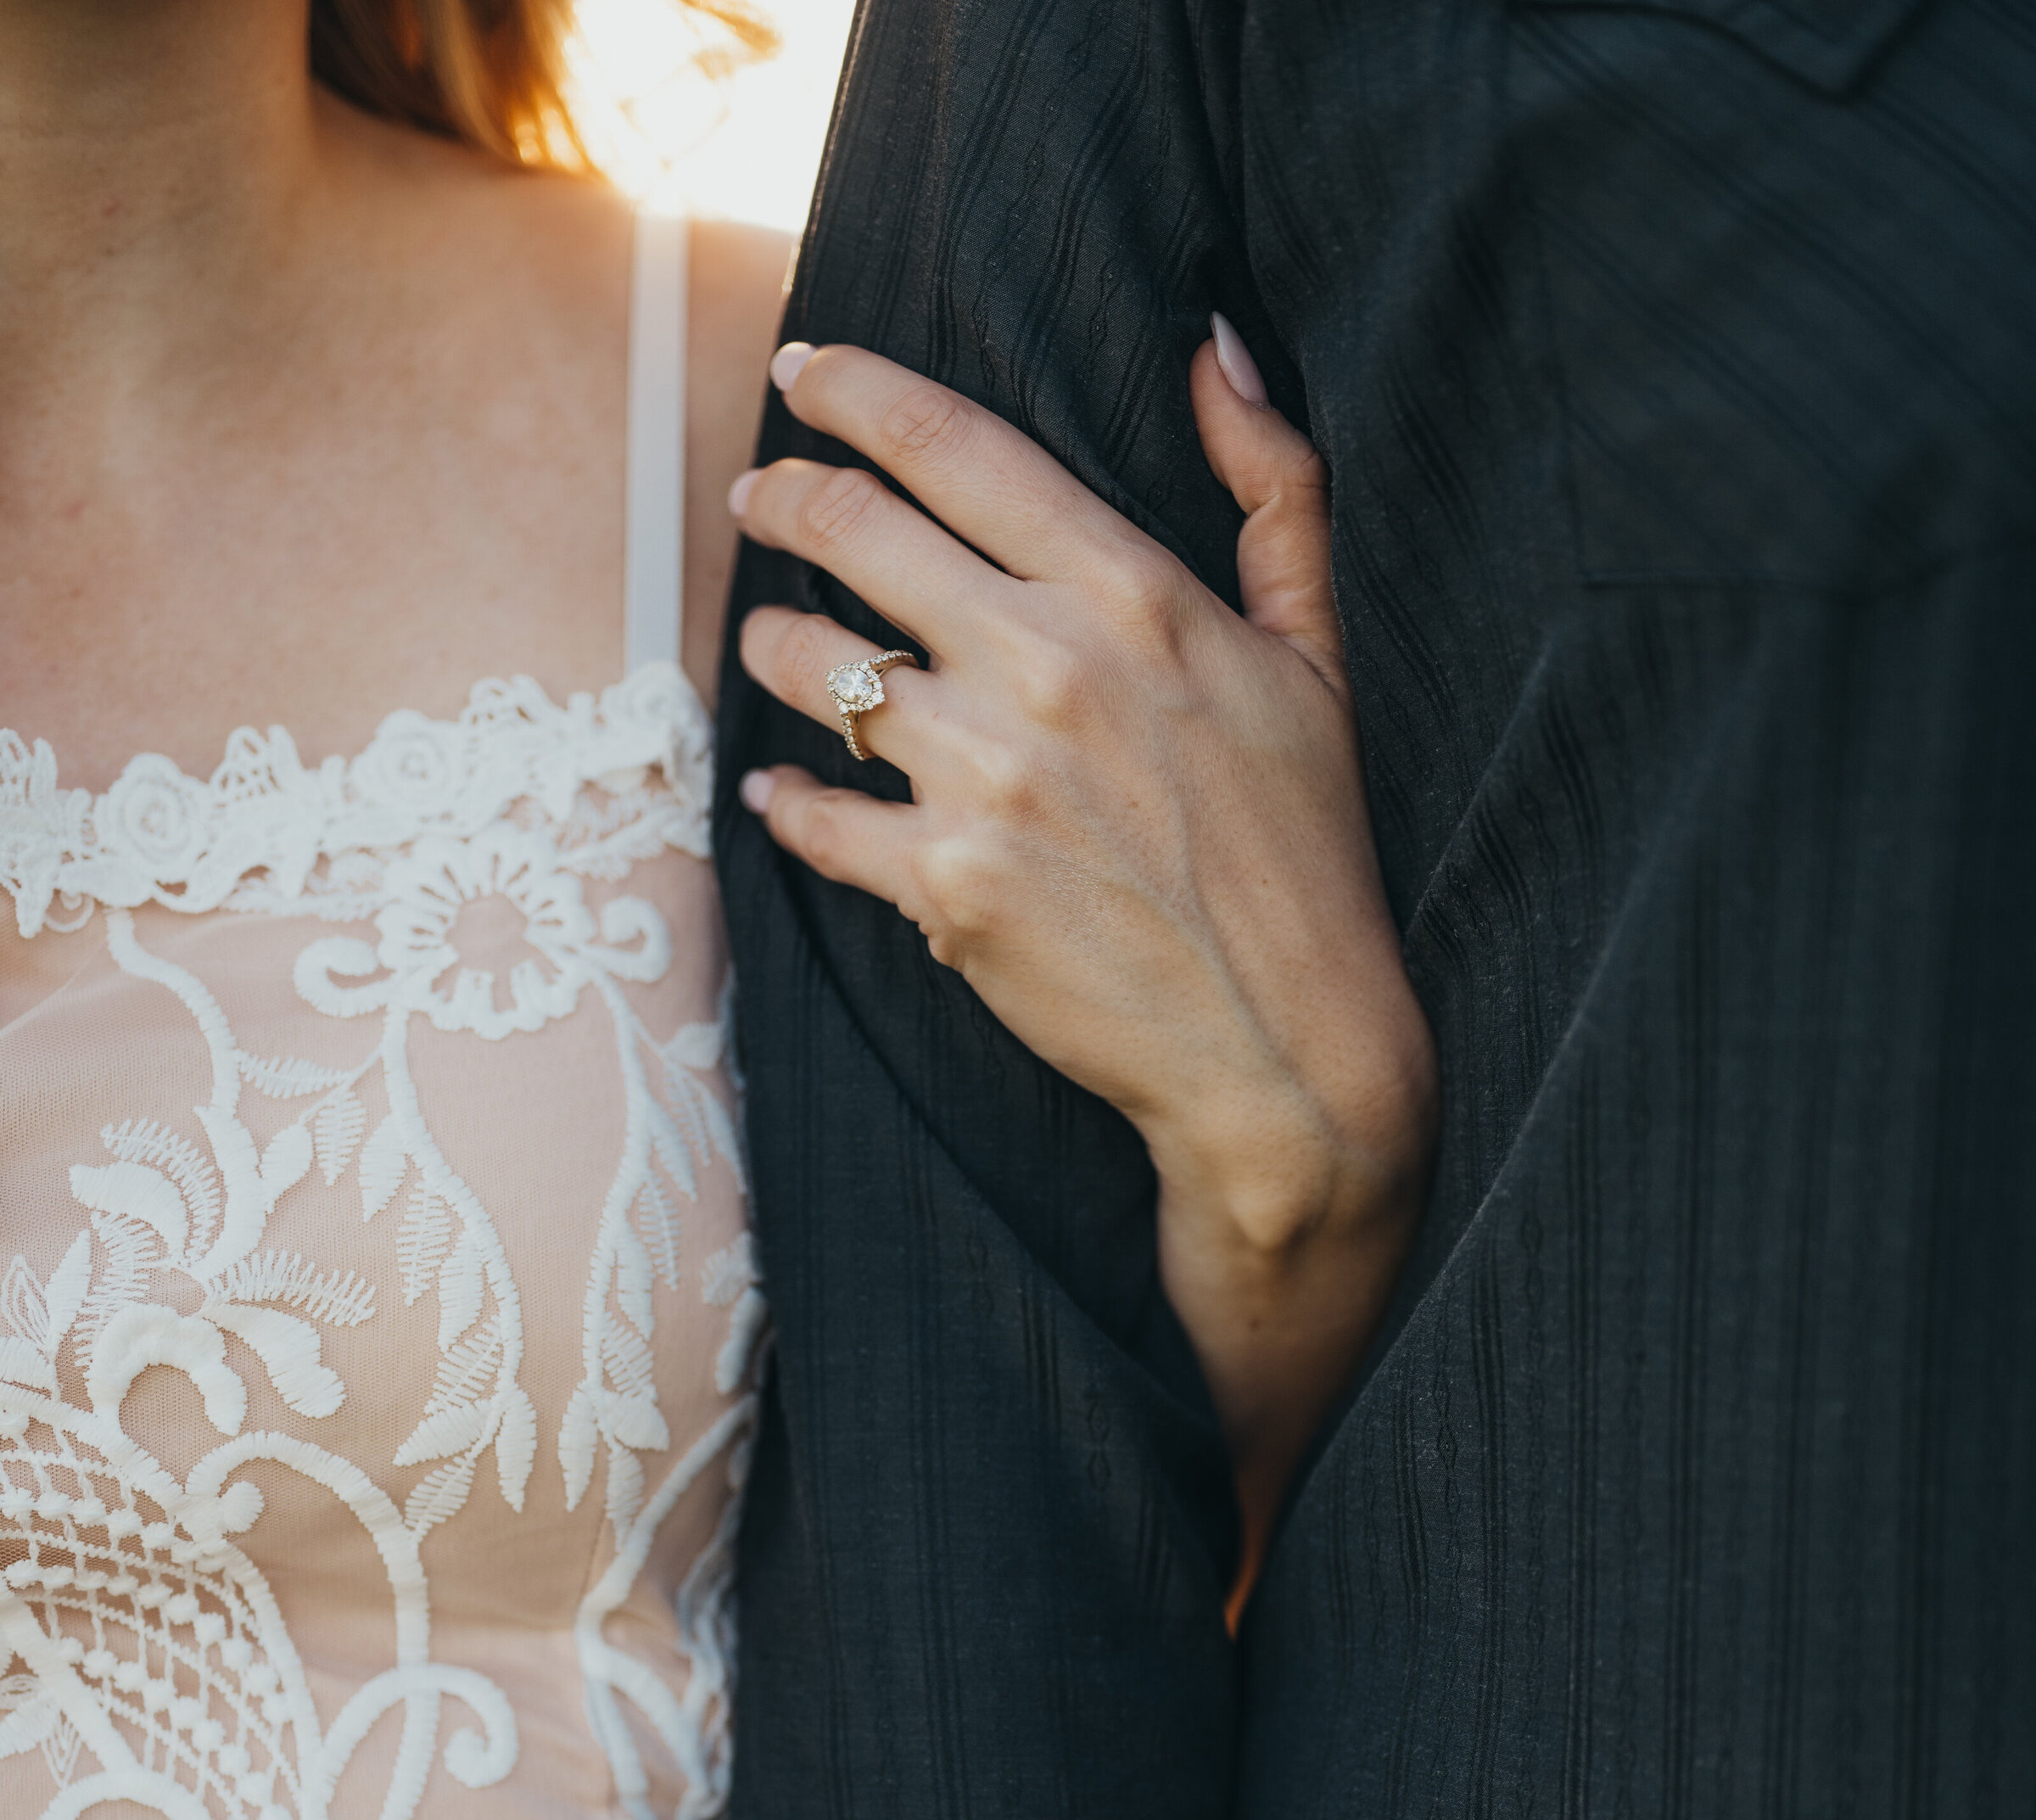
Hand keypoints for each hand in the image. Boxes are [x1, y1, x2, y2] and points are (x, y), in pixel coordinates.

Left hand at [730, 327, 1435, 1575]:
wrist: (1285, 1052)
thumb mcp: (1319, 659)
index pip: (956, 448)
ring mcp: (986, 780)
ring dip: (773, 643)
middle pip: (857, 535)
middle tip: (761, 498)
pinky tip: (783, 789)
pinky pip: (817, 816)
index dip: (855, 395)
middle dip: (786, 500)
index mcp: (1133, 594)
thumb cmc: (1307, 856)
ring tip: (770, 641)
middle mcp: (1046, 669)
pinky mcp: (943, 888)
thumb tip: (1216, 349)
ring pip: (815, 668)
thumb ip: (1273, 494)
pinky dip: (787, 799)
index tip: (802, 374)